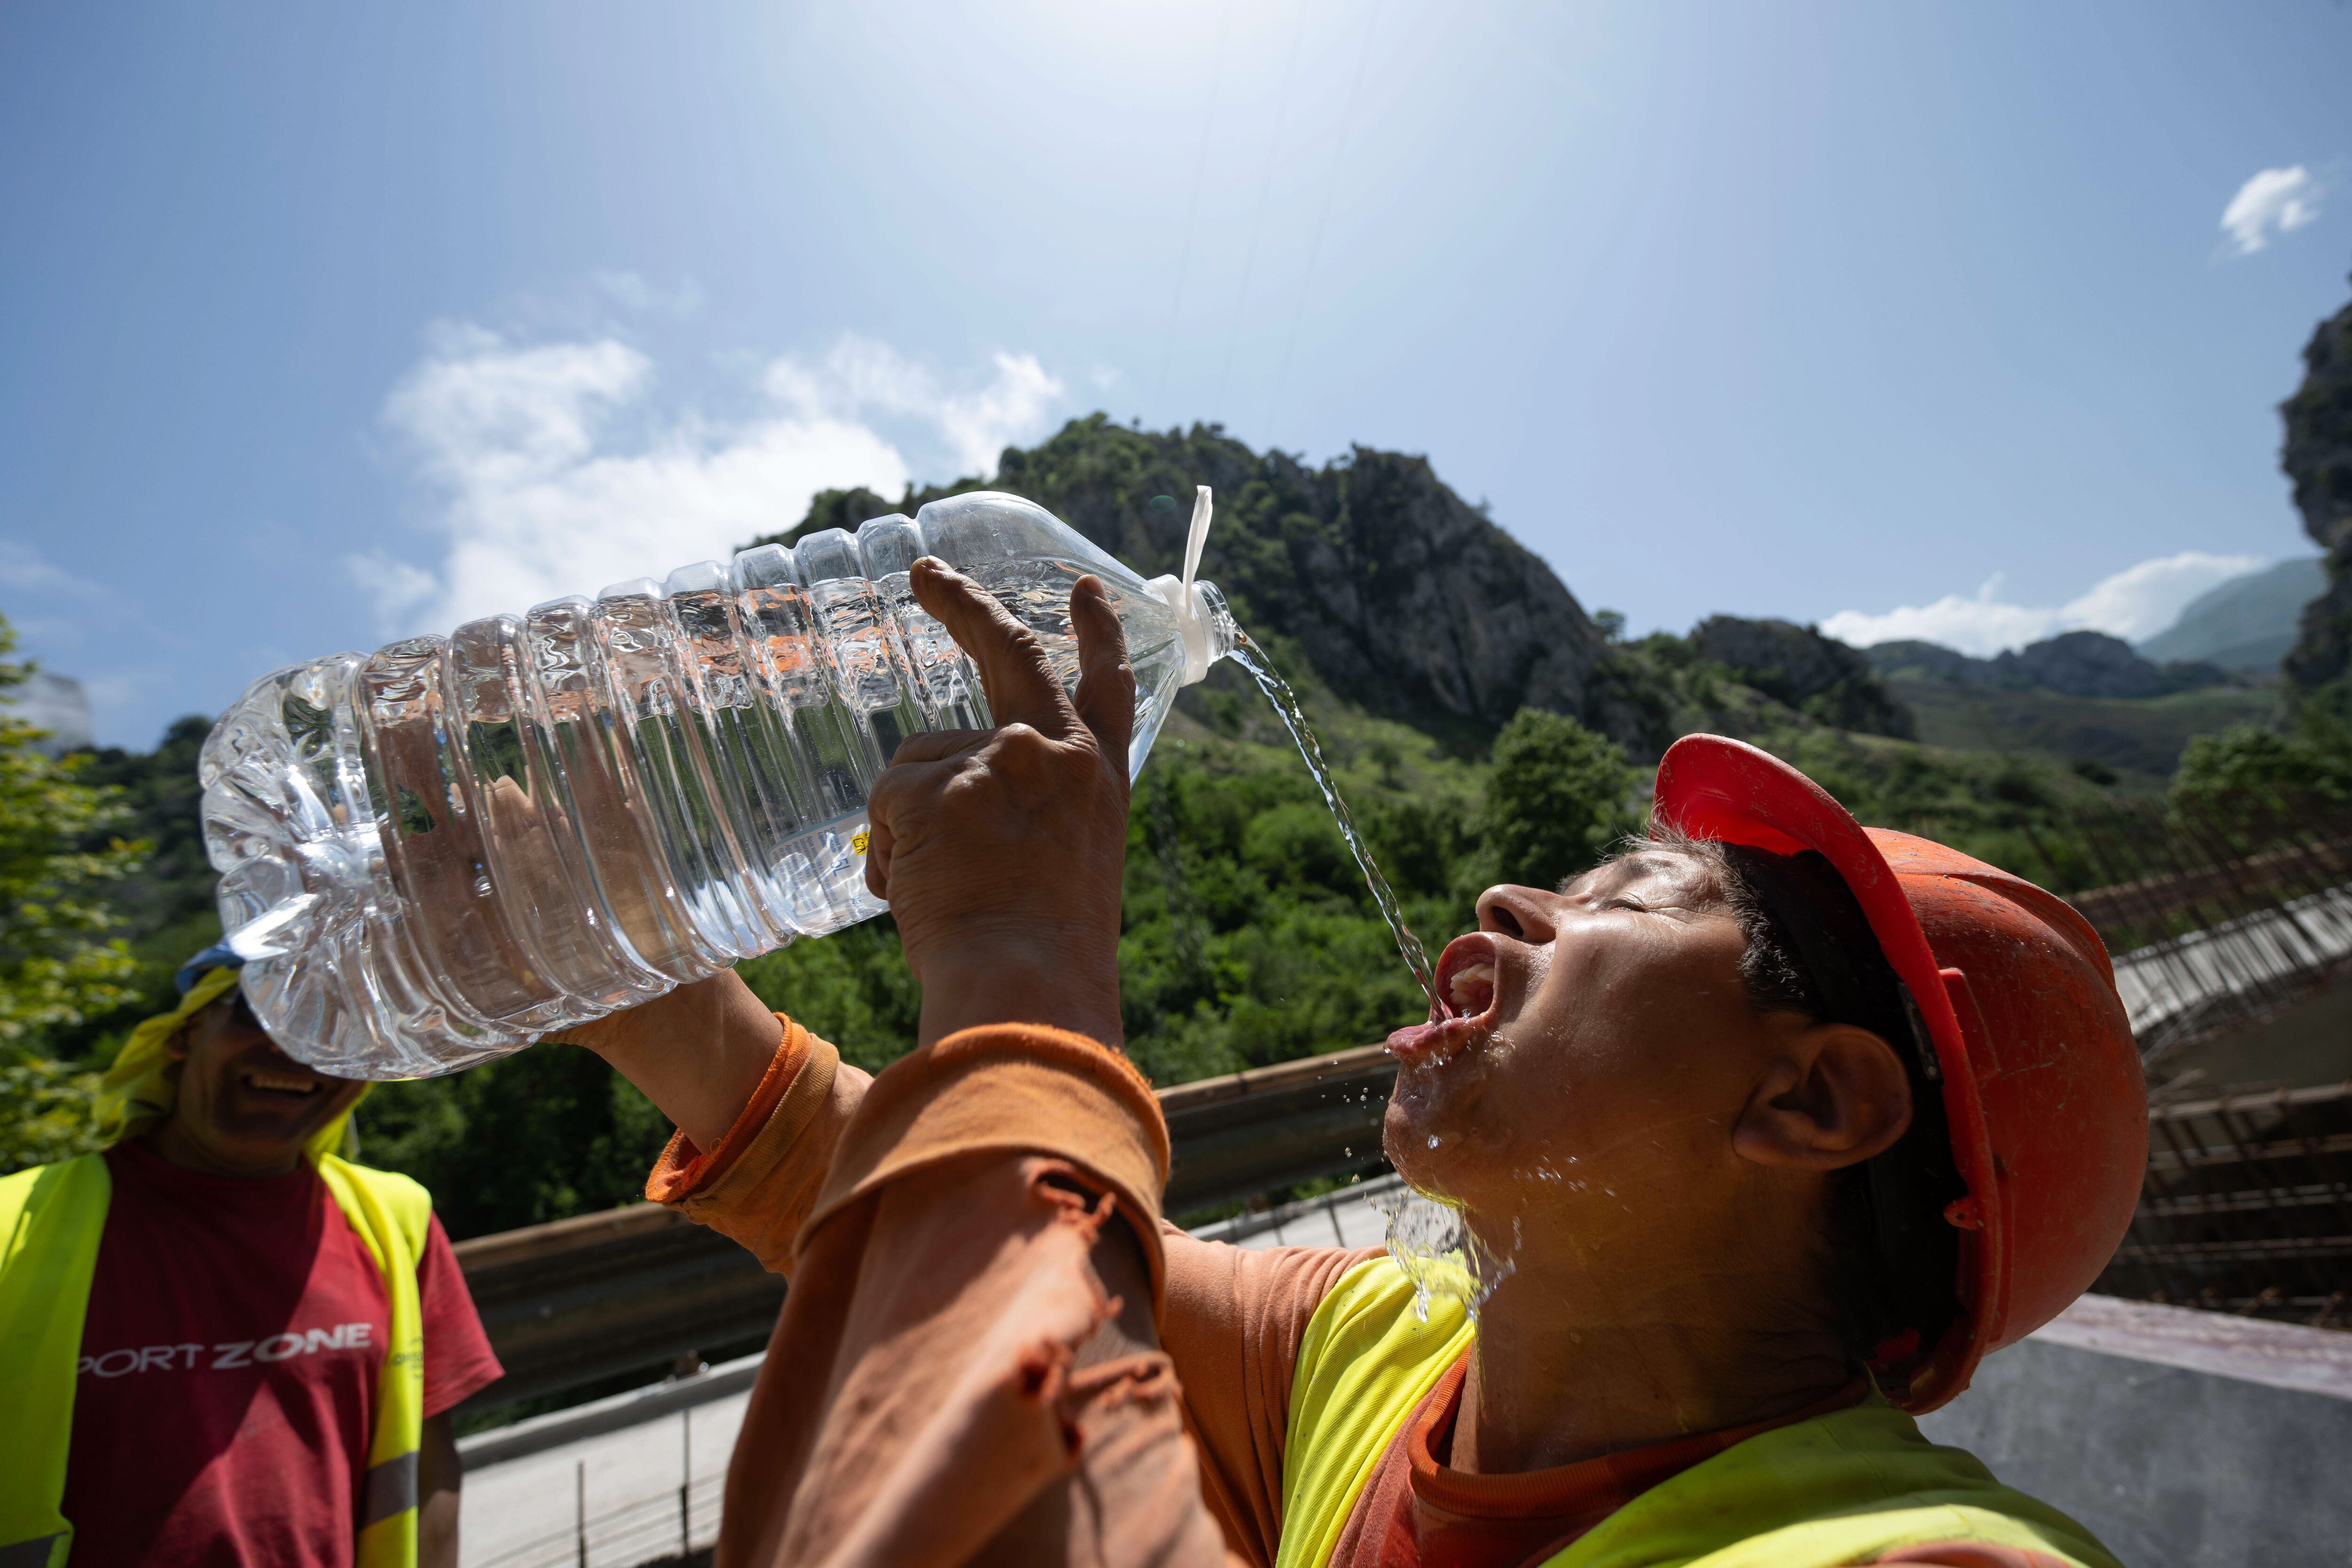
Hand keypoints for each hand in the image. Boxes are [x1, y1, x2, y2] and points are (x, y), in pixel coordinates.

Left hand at [865, 558, 1133, 1048]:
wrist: (1028, 989)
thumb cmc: (1045, 957)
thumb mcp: (1068, 870)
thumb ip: (1034, 815)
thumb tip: (959, 802)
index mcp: (1099, 781)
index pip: (1105, 688)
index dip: (1097, 636)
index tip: (1086, 591)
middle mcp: (1055, 753)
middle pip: (1006, 653)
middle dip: (965, 604)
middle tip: (926, 573)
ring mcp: (996, 760)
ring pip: (918, 764)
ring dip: (912, 823)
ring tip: (941, 892)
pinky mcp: (935, 786)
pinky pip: (887, 806)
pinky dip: (891, 857)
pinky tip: (916, 897)